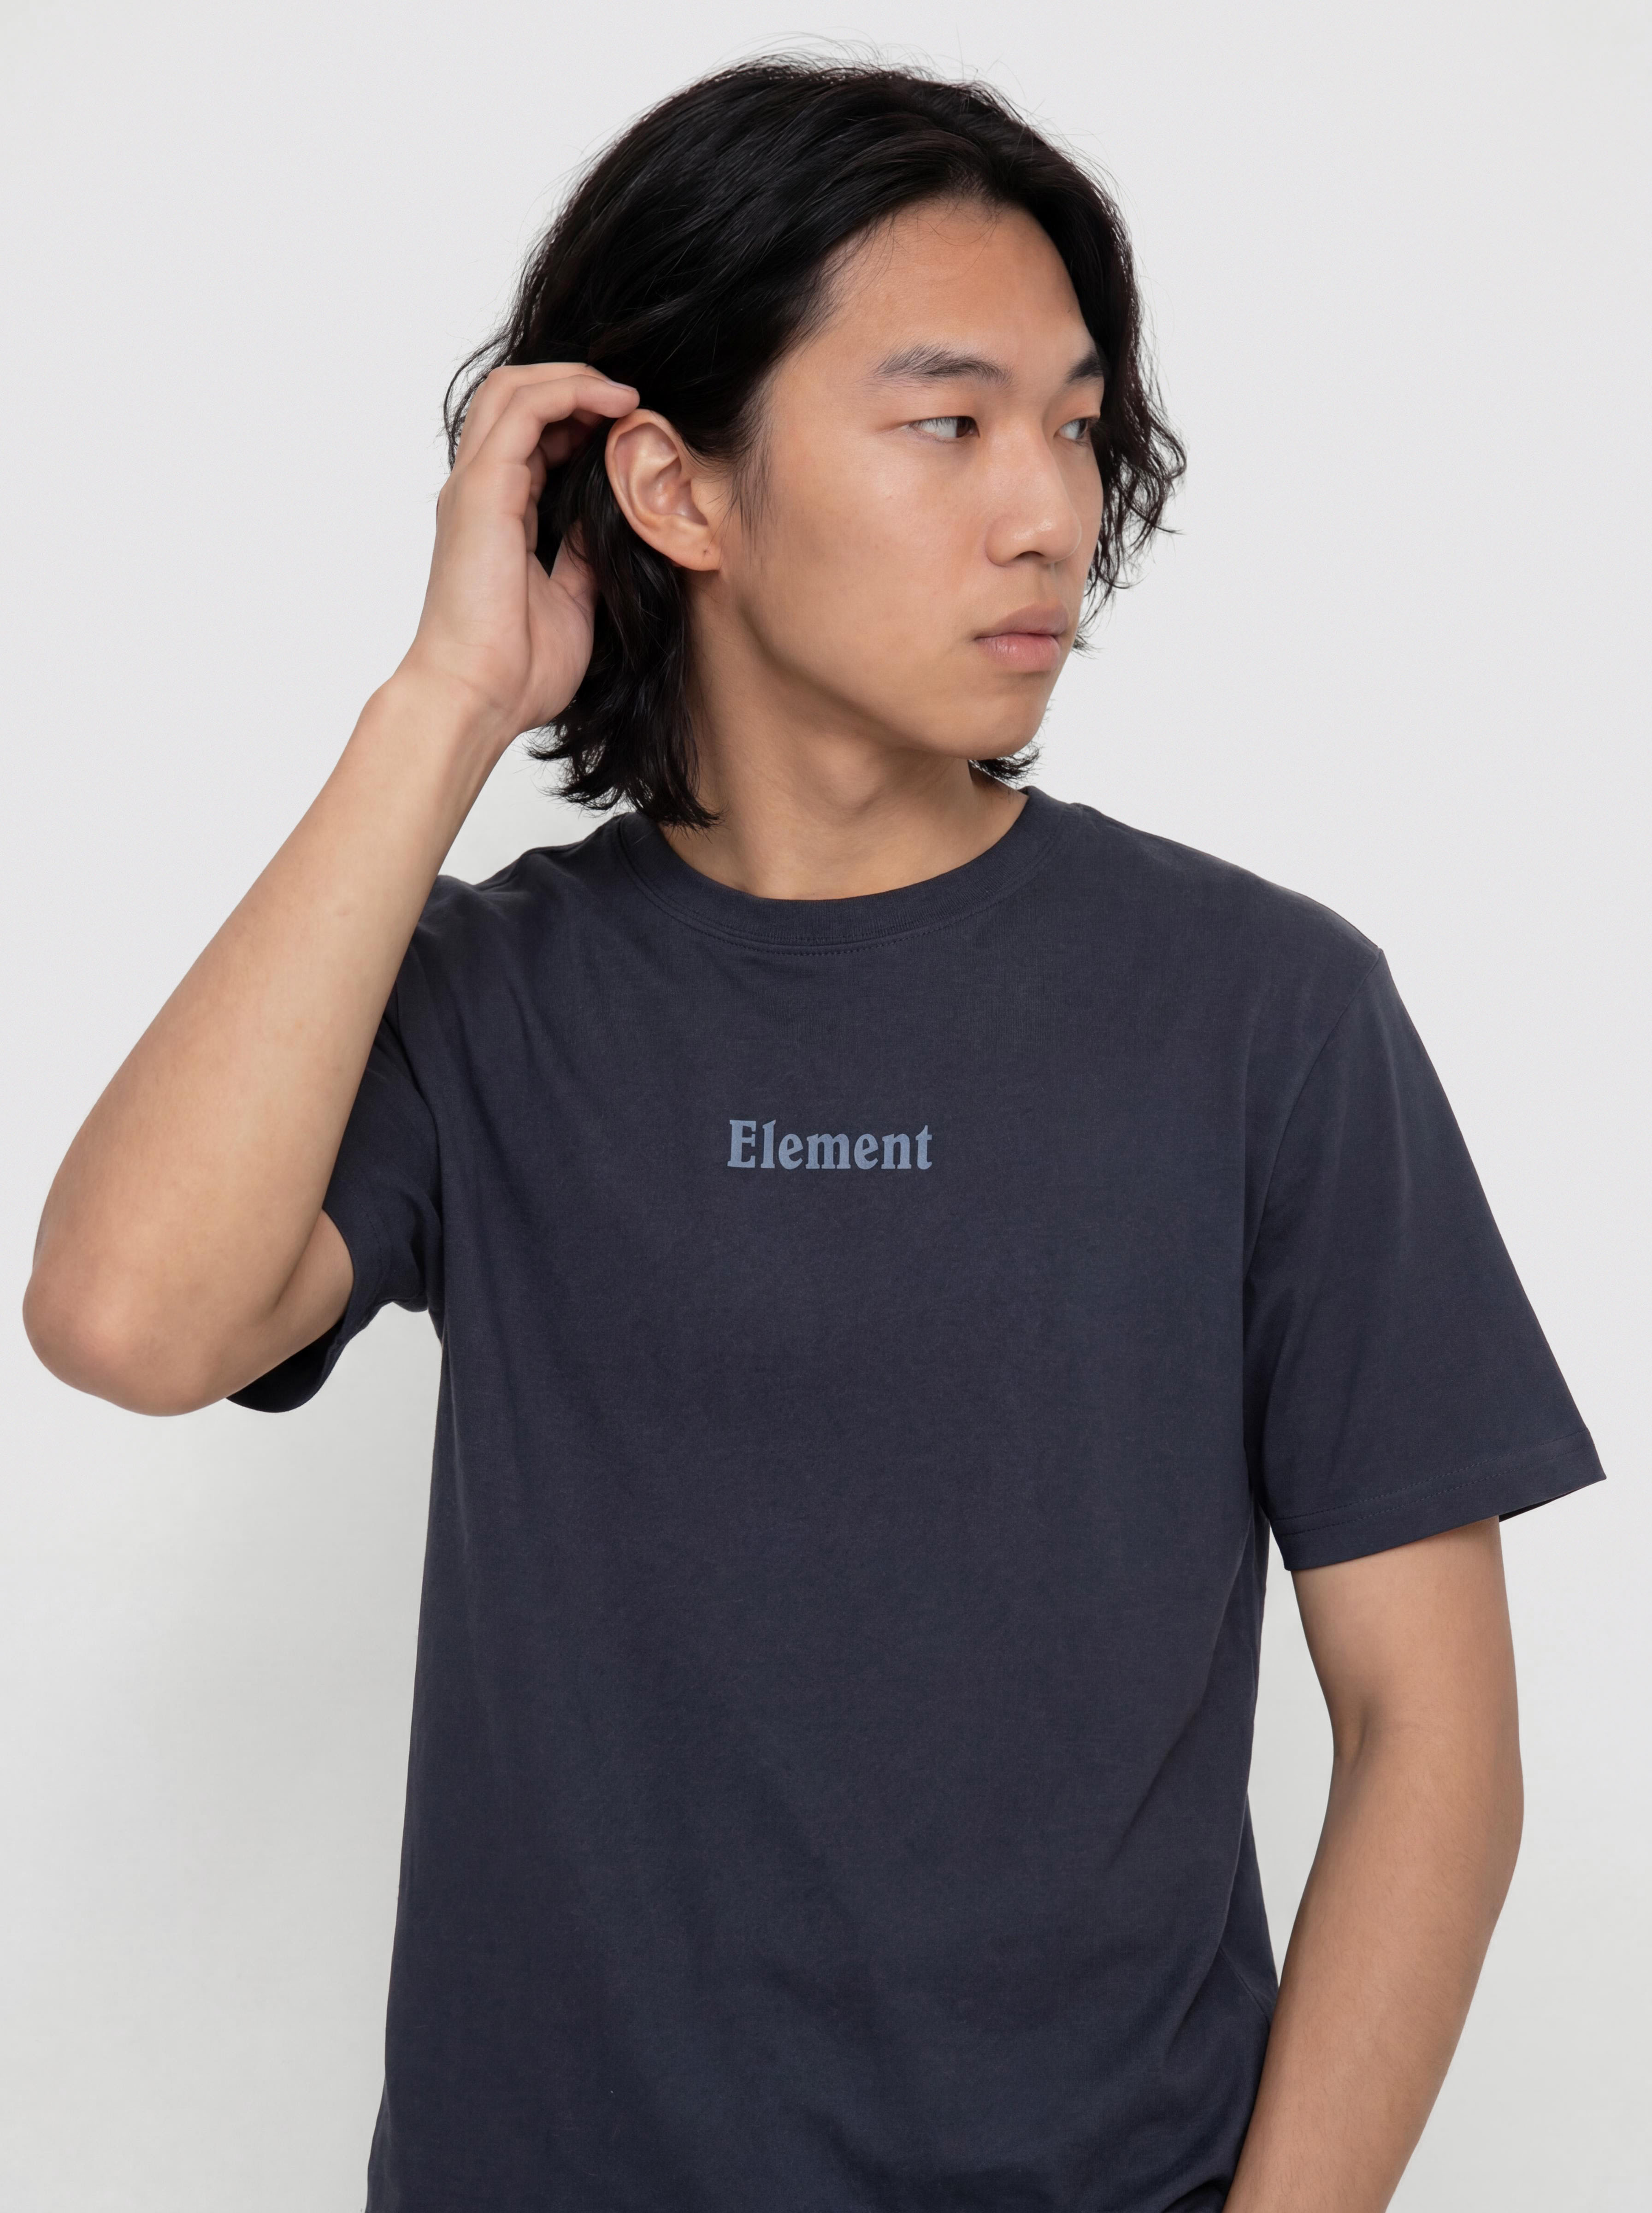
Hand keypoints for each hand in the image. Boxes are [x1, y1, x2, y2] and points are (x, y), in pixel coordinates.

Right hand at [396, 361, 638, 747]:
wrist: (477, 698)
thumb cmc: (516, 669)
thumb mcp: (571, 602)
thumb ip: (582, 557)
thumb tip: (609, 524)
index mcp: (495, 516)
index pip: (528, 437)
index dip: (577, 420)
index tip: (629, 432)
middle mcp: (478, 492)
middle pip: (513, 398)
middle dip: (574, 385)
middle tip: (631, 402)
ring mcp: (475, 487)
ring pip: (513, 389)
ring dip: (574, 380)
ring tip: (626, 396)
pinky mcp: (483, 490)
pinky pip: (524, 411)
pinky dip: (570, 394)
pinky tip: (616, 406)